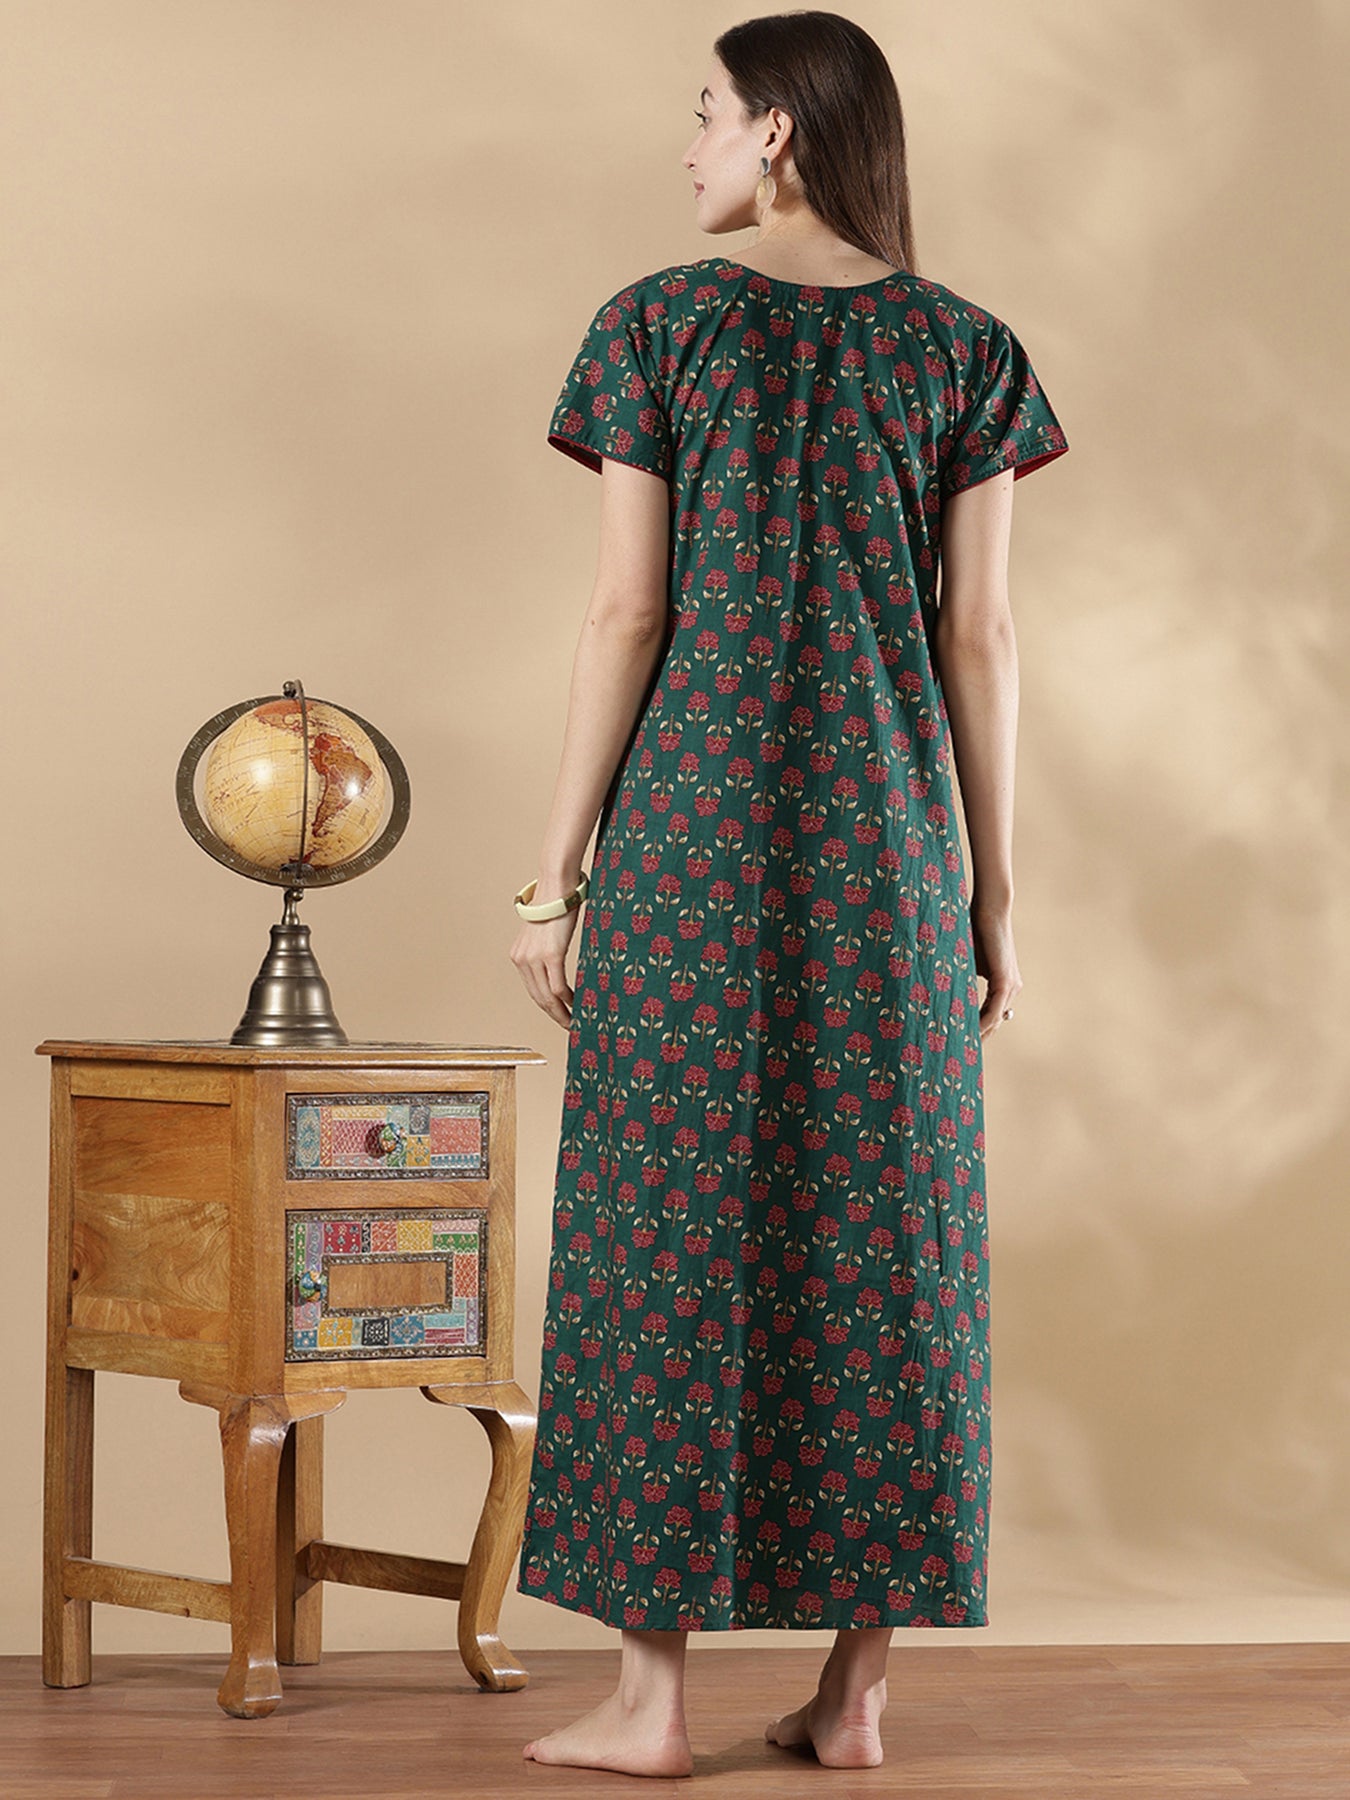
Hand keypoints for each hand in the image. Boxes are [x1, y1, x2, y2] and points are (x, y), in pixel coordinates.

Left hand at [510, 908, 579, 1028]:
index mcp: (518, 956)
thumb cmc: (556, 906)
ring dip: (561, 1013)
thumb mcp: (545, 932)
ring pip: (547, 997)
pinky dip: (568, 1000)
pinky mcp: (550, 955)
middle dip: (554, 1015)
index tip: (559, 1015)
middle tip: (568, 1026)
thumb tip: (558, 961)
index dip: (546, 1006)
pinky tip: (576, 1006)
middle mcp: (522, 959)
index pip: (532, 989)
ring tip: (573, 1022)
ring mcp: (535, 958)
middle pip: (538, 997)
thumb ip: (546, 949)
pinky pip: (558, 987)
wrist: (557, 887)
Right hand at [971, 899, 1021, 1039]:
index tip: (959, 1041)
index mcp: (1003, 983)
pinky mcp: (1005, 981)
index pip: (990, 1013)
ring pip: (995, 1019)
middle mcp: (1011, 988)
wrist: (990, 909)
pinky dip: (981, 1022)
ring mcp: (1010, 986)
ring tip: (959, 1048)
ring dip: (978, 1034)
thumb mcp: (967, 960)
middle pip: (995, 1022)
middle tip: (958, 1053)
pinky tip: (968, 1032)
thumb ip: (962, 977)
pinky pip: (994, 1010)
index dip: (977, 1029)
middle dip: (978, 1038)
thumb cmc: (975, 928)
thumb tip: (943, 990)